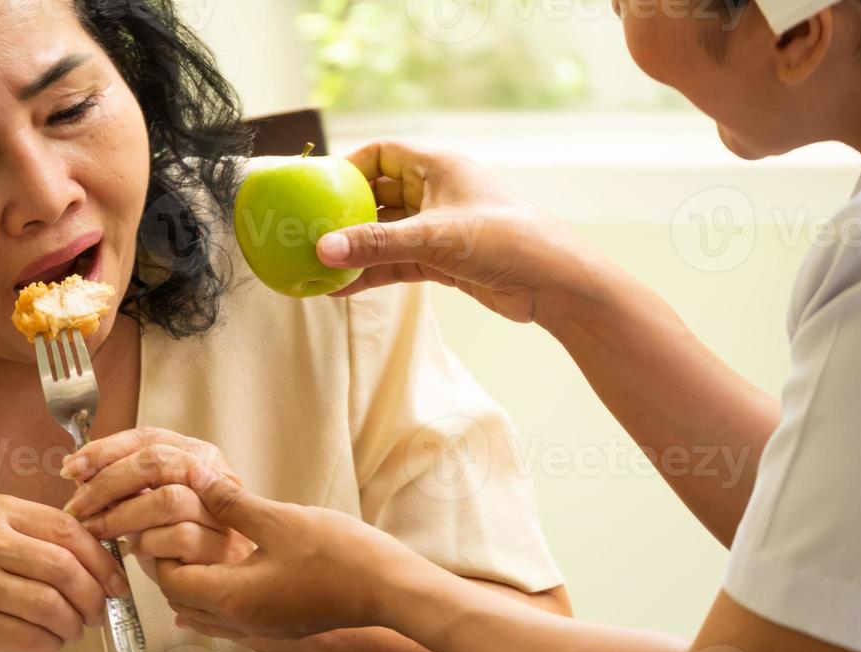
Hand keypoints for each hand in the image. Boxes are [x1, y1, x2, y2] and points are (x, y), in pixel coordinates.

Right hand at [0, 493, 128, 651]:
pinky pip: (28, 637)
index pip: (66, 529)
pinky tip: (51, 641)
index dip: (101, 559)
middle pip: (63, 569)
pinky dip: (50, 643)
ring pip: (50, 606)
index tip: (116, 581)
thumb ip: (33, 535)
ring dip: (74, 624)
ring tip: (75, 629)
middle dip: (93, 596)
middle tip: (99, 611)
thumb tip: (100, 559)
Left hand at [61, 428, 252, 584]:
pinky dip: (148, 544)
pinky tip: (135, 552)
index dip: (105, 450)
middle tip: (77, 505)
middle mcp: (217, 477)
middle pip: (156, 461)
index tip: (71, 467)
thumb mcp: (146, 506)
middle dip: (107, 482)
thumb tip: (75, 470)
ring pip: (166, 499)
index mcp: (199, 457)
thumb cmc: (177, 545)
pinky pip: (178, 537)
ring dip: (121, 516)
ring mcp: (223, 512)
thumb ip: (120, 485)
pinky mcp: (222, 548)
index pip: (148, 438)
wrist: (211, 586)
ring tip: (98, 530)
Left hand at [154, 464, 426, 640]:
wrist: (391, 589)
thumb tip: (196, 477)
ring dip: (193, 585)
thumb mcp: (280, 518)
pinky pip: (230, 620)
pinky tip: (225, 575)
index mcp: (233, 597)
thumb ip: (231, 502)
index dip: (159, 552)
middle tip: (171, 532)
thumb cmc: (340, 555)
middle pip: (182, 602)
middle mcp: (241, 622)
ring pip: (206, 614)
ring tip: (196, 549)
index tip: (159, 522)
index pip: (171, 581)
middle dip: (171, 568)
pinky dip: (217, 598)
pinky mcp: (281, 627)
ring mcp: (262, 630)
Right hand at [315, 141, 607, 327]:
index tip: (317, 190)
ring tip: (318, 266)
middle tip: (307, 232)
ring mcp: (438, 227)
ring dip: (356, 249)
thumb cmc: (505, 241)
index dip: (347, 167)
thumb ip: (376, 245)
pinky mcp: (442, 260)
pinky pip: (396, 262)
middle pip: (377, 195)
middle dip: (344, 214)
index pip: (380, 153)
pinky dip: (372, 272)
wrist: (554, 284)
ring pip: (385, 233)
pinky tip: (343, 289)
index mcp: (437, 166)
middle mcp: (435, 192)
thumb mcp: (433, 239)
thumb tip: (323, 250)